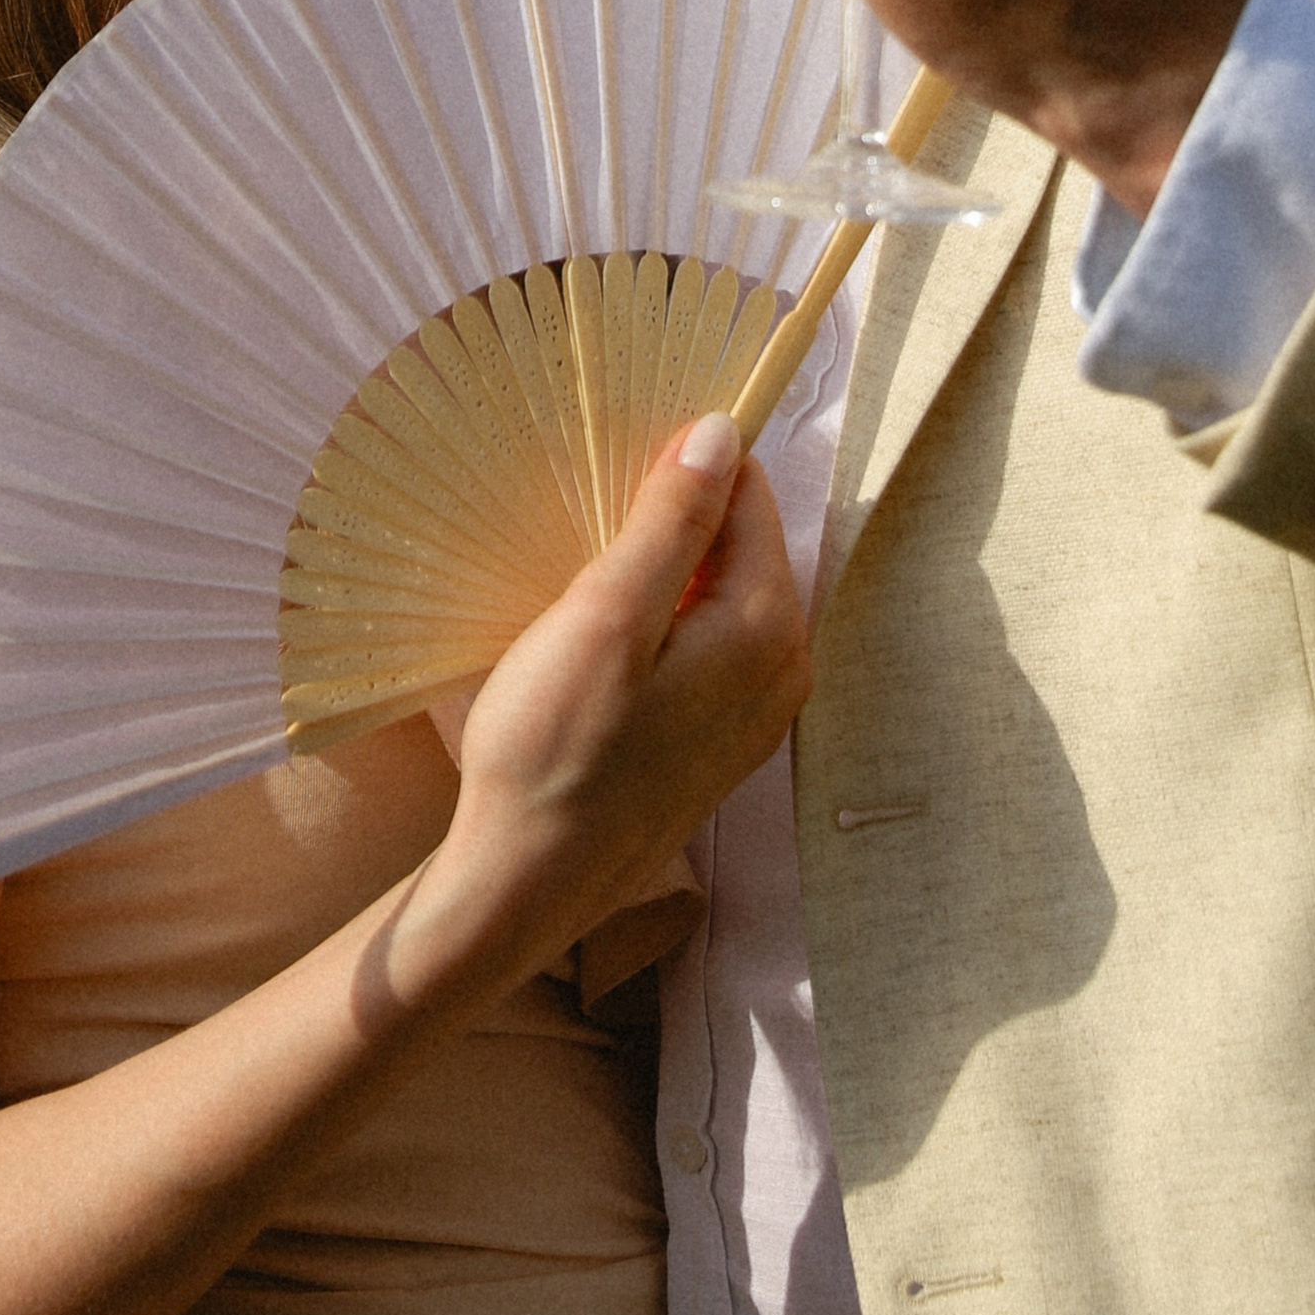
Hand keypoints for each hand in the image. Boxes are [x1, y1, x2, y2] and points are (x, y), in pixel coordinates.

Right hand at [429, 412, 809, 955]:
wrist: (529, 882)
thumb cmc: (556, 749)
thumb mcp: (606, 616)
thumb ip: (672, 522)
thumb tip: (721, 433)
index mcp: (769, 627)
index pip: (748, 494)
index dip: (684, 464)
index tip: (618, 467)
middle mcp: (785, 668)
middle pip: (741, 543)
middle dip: (676, 518)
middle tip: (593, 526)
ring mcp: (758, 711)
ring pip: (722, 593)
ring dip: (664, 571)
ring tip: (589, 583)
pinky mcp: (722, 739)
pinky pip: (709, 644)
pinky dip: (664, 623)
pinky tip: (604, 643)